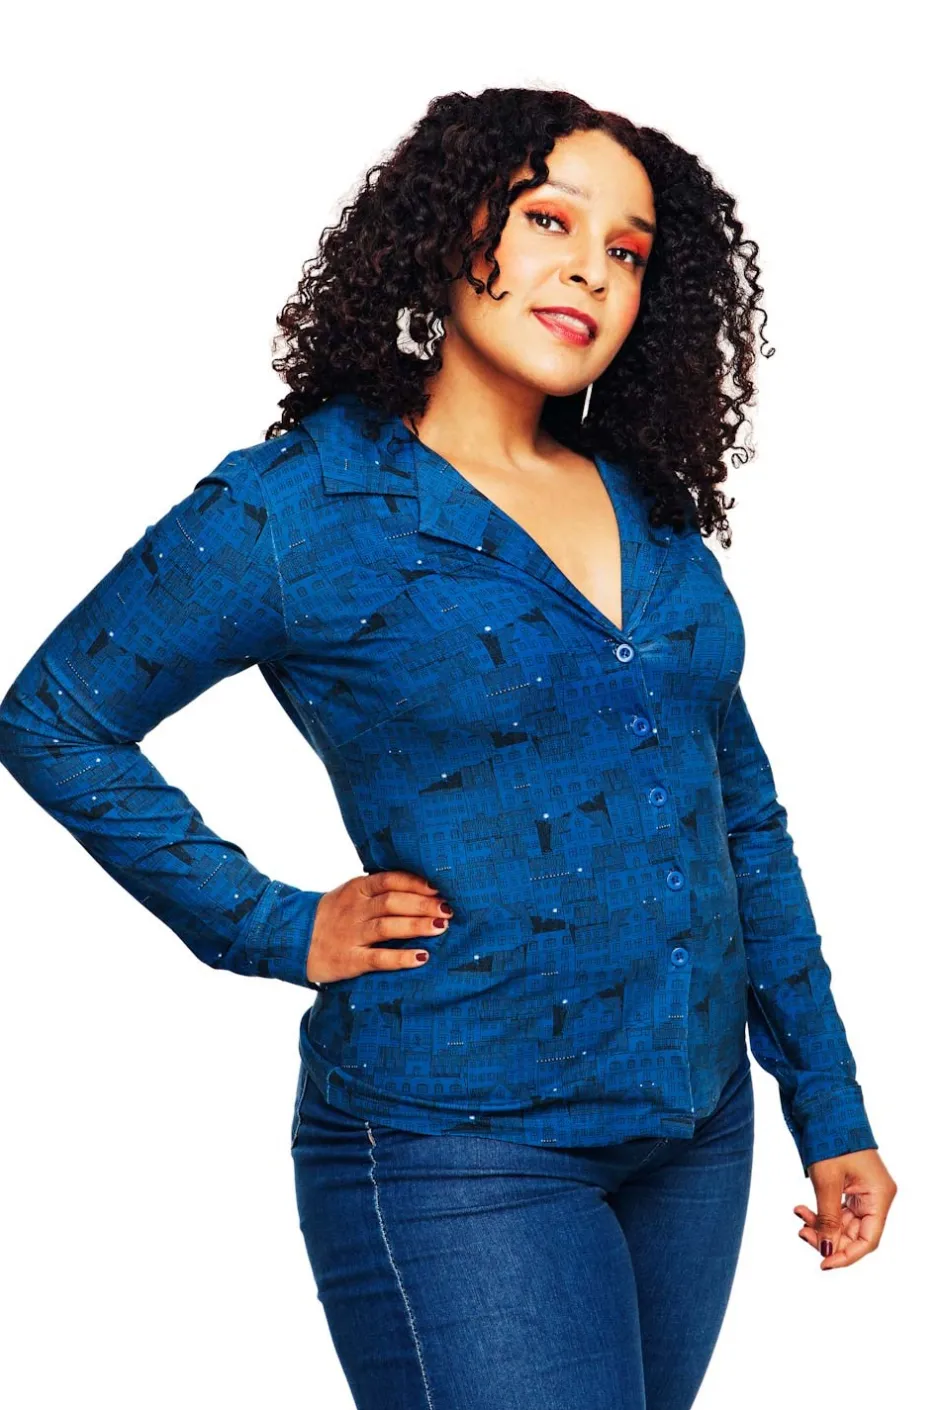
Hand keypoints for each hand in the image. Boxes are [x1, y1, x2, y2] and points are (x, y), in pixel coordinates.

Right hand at [305, 870, 451, 984]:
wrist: (291, 940)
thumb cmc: (332, 916)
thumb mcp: (351, 896)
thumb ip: (379, 891)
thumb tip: (423, 888)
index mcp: (356, 889)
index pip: (390, 880)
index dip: (416, 882)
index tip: (441, 885)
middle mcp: (354, 910)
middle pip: (392, 902)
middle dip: (423, 904)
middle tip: (449, 908)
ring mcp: (351, 935)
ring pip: (387, 927)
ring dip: (416, 925)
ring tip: (442, 926)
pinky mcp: (349, 960)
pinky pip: (378, 958)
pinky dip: (401, 958)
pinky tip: (422, 957)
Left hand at [794, 1147, 896, 1269]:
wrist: (825, 1108)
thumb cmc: (831, 1139)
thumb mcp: (827, 1182)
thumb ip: (828, 1219)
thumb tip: (827, 1251)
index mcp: (879, 1196)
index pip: (868, 1240)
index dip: (846, 1256)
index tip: (823, 1263)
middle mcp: (876, 1196)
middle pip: (855, 1234)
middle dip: (828, 1238)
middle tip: (802, 1233)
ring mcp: (864, 1191)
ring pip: (844, 1223)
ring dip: (821, 1225)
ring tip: (799, 1217)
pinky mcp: (851, 1186)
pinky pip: (838, 1209)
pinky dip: (821, 1212)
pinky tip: (802, 1209)